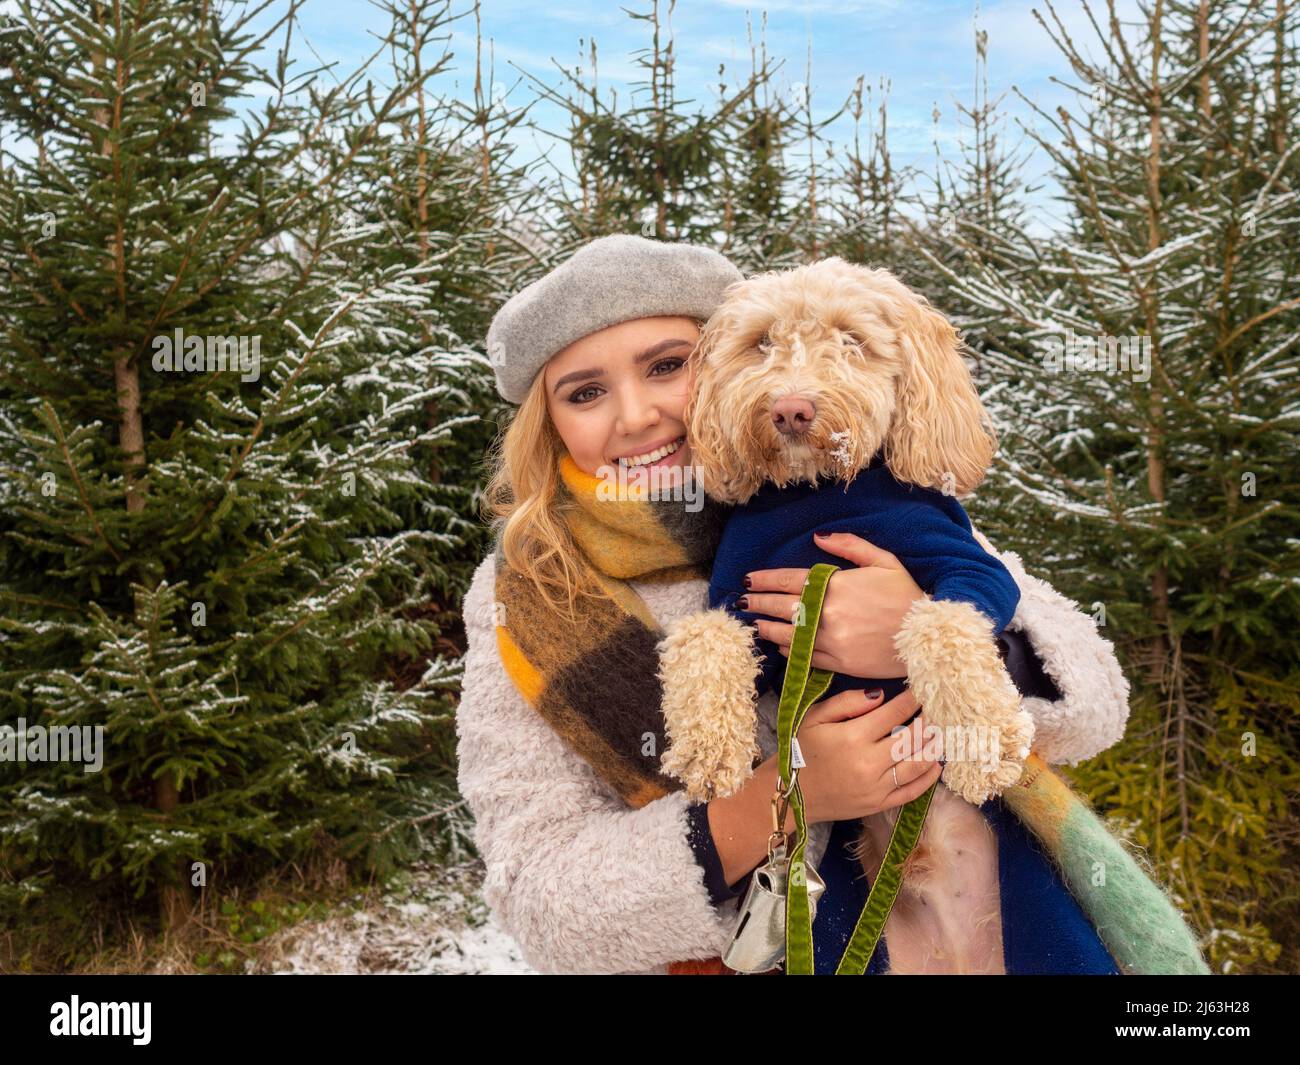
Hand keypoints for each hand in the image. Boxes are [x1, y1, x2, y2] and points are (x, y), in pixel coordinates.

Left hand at [740, 532, 924, 676]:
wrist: (928, 637)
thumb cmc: (907, 595)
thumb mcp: (884, 561)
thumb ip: (849, 546)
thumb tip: (817, 537)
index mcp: (837, 586)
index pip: (789, 580)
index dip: (765, 580)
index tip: (748, 580)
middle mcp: (829, 614)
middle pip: (781, 607)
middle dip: (757, 603)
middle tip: (741, 602)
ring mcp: (832, 641)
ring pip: (788, 635)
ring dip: (767, 629)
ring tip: (754, 624)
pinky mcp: (839, 664)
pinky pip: (804, 657)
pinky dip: (788, 650)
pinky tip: (779, 645)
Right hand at [793, 688, 941, 824]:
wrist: (791, 795)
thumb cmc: (800, 750)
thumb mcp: (815, 717)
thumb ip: (847, 702)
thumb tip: (881, 695)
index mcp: (853, 736)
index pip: (894, 713)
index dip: (912, 700)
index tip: (922, 690)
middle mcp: (869, 762)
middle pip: (912, 738)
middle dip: (929, 721)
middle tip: (939, 710)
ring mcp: (876, 787)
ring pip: (917, 765)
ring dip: (934, 748)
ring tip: (942, 734)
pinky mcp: (879, 805)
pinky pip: (911, 791)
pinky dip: (928, 778)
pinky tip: (936, 764)